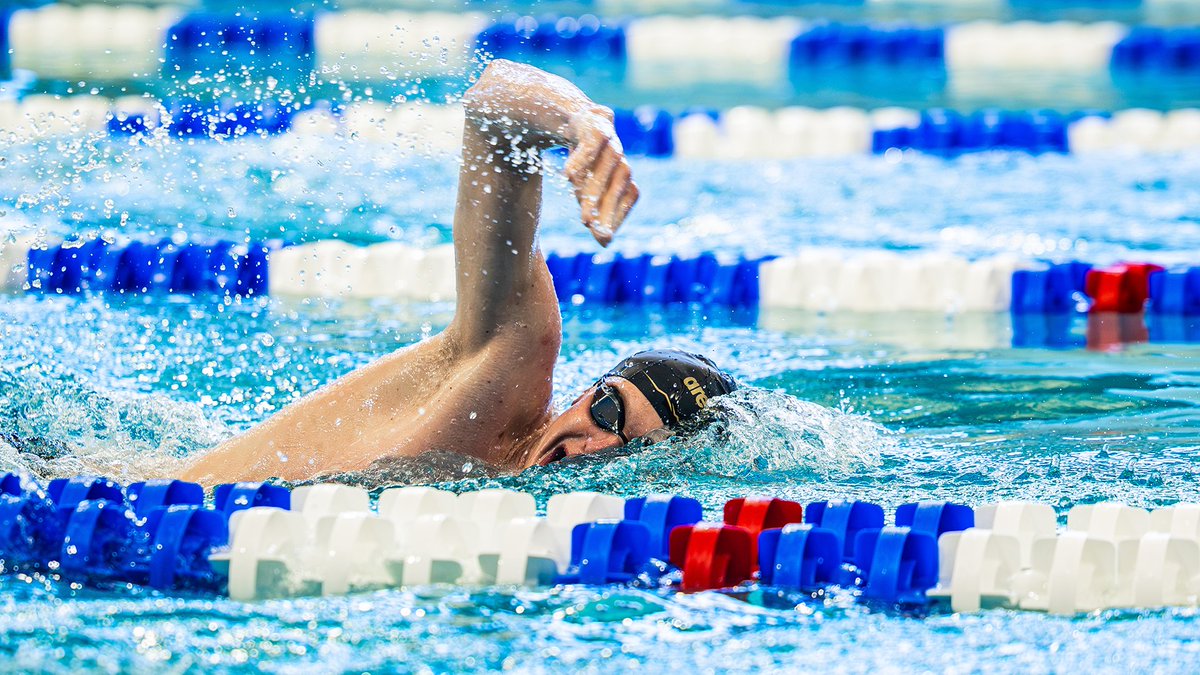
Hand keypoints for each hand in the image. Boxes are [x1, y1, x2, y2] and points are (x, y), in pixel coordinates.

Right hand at [563, 108, 638, 246]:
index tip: (602, 237)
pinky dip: (581, 159)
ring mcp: (612, 141)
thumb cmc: (587, 162)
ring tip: (581, 211)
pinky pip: (592, 144)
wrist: (578, 120)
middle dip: (605, 208)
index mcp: (624, 175)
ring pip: (607, 167)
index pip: (629, 197)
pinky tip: (567, 176)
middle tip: (590, 228)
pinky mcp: (595, 126)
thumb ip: (595, 212)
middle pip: (618, 185)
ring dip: (594, 190)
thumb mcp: (589, 189)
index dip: (617, 216)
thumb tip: (605, 244)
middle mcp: (621, 159)